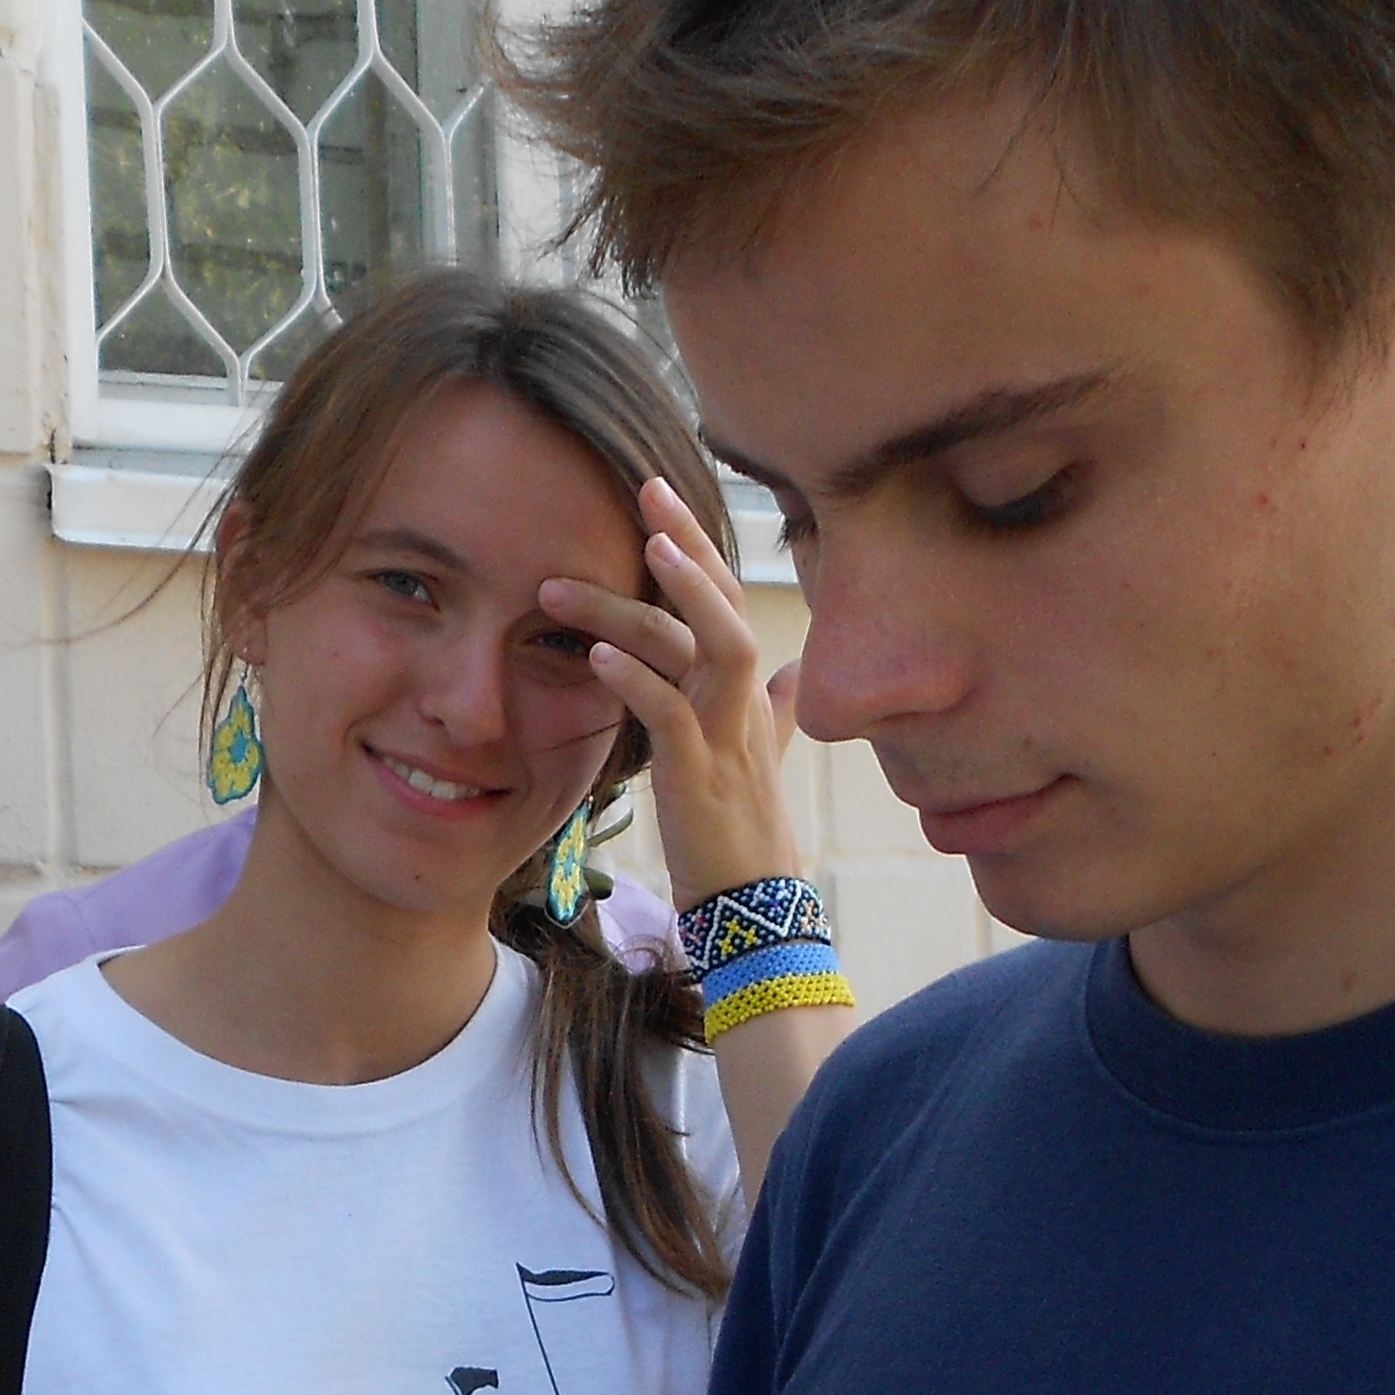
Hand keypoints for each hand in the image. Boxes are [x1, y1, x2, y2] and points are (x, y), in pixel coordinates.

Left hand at [542, 479, 803, 906]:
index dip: (698, 548)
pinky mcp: (699, 774)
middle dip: (689, 543)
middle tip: (644, 487)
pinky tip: (598, 655)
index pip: (728, 602)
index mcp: (747, 692)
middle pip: (723, 604)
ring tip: (617, 558)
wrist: (754, 906)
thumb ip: (775, 711)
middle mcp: (741, 702)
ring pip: (702, 646)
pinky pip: (670, 713)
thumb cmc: (746, 834)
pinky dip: (636, 679)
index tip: (657, 498)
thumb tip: (795, 675)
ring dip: (659, 599)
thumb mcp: (762, 759)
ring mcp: (724, 734)